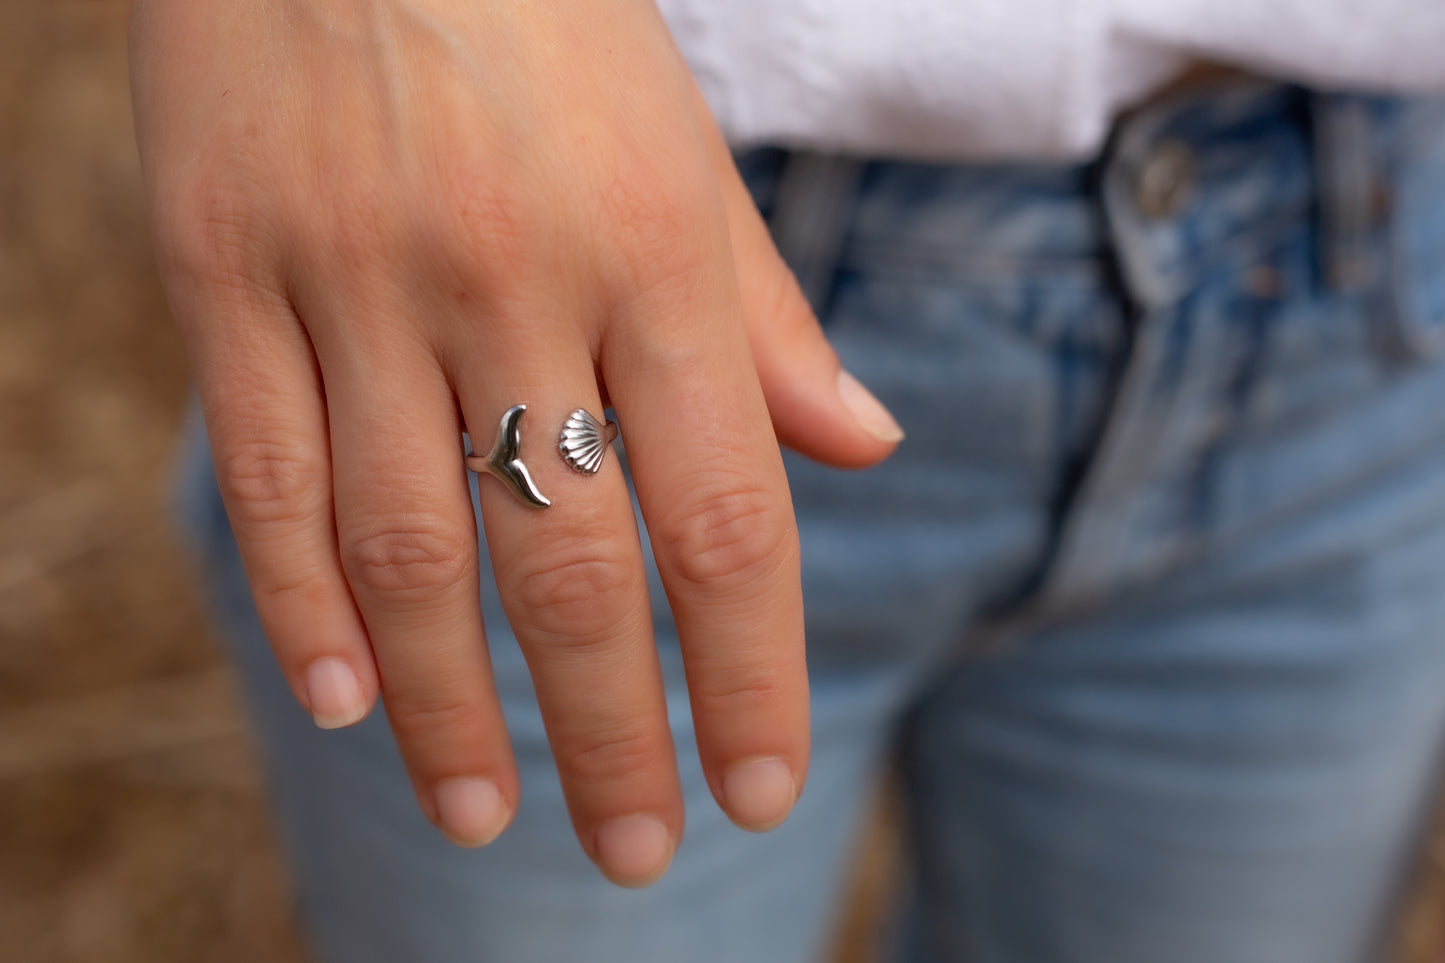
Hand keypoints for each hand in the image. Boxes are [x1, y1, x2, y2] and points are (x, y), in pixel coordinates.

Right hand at [129, 0, 901, 886]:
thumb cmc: (550, 23)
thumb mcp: (685, 147)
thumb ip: (767, 313)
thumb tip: (863, 447)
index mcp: (655, 247)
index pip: (726, 514)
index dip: (751, 672)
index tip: (761, 790)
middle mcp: (513, 276)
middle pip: (574, 566)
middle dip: (615, 735)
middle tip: (635, 852)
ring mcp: (356, 275)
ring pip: (411, 546)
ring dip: (453, 708)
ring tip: (487, 815)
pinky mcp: (223, 267)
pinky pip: (263, 470)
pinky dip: (302, 604)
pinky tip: (343, 703)